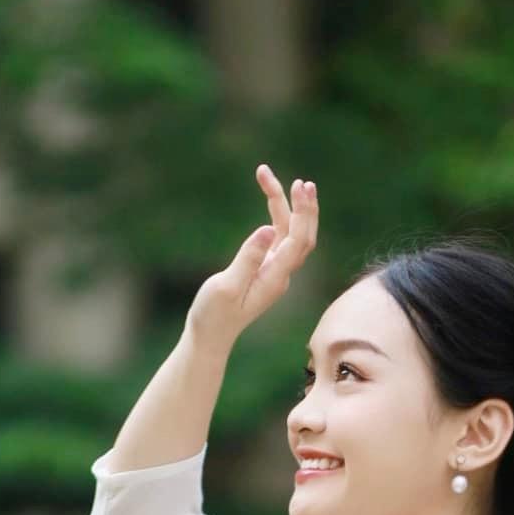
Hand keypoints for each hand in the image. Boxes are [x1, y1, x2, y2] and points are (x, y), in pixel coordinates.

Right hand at [186, 165, 319, 348]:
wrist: (209, 337)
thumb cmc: (213, 315)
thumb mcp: (227, 286)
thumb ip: (248, 258)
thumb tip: (268, 229)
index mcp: (275, 278)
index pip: (297, 241)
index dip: (302, 212)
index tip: (297, 187)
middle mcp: (281, 275)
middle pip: (303, 237)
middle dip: (304, 208)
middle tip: (301, 182)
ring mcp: (274, 273)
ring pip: (290, 235)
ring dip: (285, 207)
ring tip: (268, 177)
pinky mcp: (264, 271)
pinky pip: (279, 239)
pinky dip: (277, 218)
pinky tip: (271, 201)